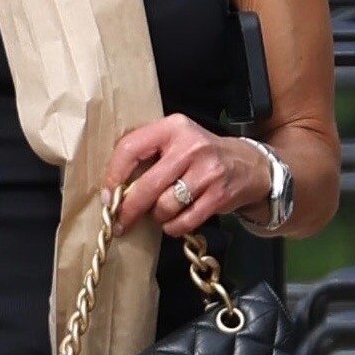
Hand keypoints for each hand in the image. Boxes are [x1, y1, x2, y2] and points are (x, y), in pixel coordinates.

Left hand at [101, 114, 270, 236]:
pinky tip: (174, 221)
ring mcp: (207, 172)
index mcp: (172, 127)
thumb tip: (111, 181)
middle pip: (148, 184)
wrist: (247, 164)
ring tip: (160, 212)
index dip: (113, 175)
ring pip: (165, 206)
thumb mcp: (174, 139)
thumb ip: (146, 150)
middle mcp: (190, 146)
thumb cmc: (200, 154)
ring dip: (157, 216)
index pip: (130, 148)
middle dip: (129, 209)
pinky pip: (184, 221)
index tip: (107, 195)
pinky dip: (173, 227)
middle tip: (119, 222)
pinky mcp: (218, 195)